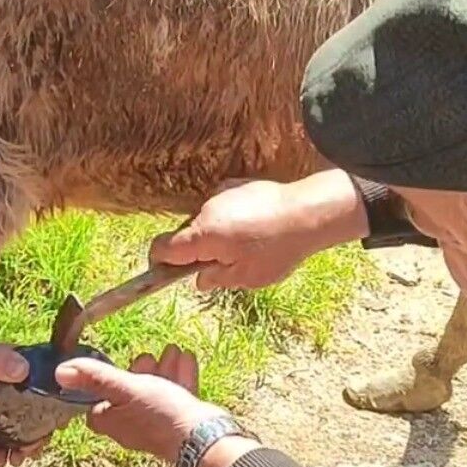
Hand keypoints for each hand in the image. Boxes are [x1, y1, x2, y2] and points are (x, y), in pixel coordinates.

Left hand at [55, 346, 227, 461]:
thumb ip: (95, 378)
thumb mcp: (124, 389)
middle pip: (129, 395)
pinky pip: (175, 396)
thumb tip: (60, 372)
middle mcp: (131, 426)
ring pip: (155, 393)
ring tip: (170, 351)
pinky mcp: (178, 422)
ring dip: (161, 370)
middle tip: (146, 355)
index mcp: (112, 421)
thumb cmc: (159, 414)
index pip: (97, 403)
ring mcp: (156, 425)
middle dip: (138, 370)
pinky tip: (186, 359)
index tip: (109, 365)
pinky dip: (178, 377)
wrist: (202, 438)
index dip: (101, 383)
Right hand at [151, 169, 368, 289]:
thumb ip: (216, 279)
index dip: (158, 262)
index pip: (162, 248)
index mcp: (203, 235)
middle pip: (185, 235)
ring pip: (205, 221)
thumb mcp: (246, 277)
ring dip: (215, 236)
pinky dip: (229, 220)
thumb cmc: (277, 248)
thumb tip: (200, 280)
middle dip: (196, 252)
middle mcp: (205, 211)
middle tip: (221, 266)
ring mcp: (219, 195)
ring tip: (246, 247)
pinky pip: (221, 207)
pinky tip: (253, 229)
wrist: (308, 212)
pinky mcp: (235, 186)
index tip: (164, 272)